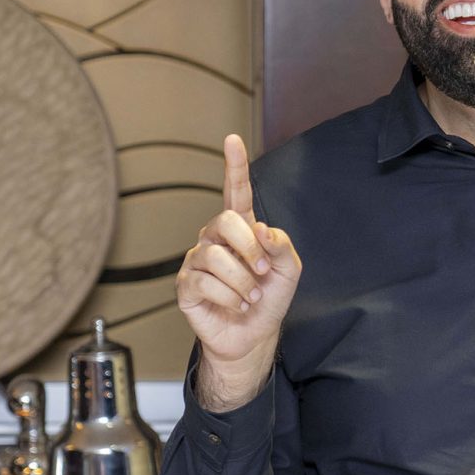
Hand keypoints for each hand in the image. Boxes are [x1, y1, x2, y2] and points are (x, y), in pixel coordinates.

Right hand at [176, 134, 301, 410]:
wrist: (254, 334)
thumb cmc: (270, 299)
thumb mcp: (288, 270)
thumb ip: (280, 245)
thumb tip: (260, 228)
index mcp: (241, 229)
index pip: (236, 192)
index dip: (235, 166)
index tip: (232, 140)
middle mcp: (215, 239)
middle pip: (225, 221)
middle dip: (249, 248)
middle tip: (262, 272)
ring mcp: (197, 261)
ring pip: (216, 257)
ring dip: (242, 282)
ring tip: (250, 297)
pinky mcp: (186, 285)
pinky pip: (205, 282)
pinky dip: (230, 298)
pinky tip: (236, 305)